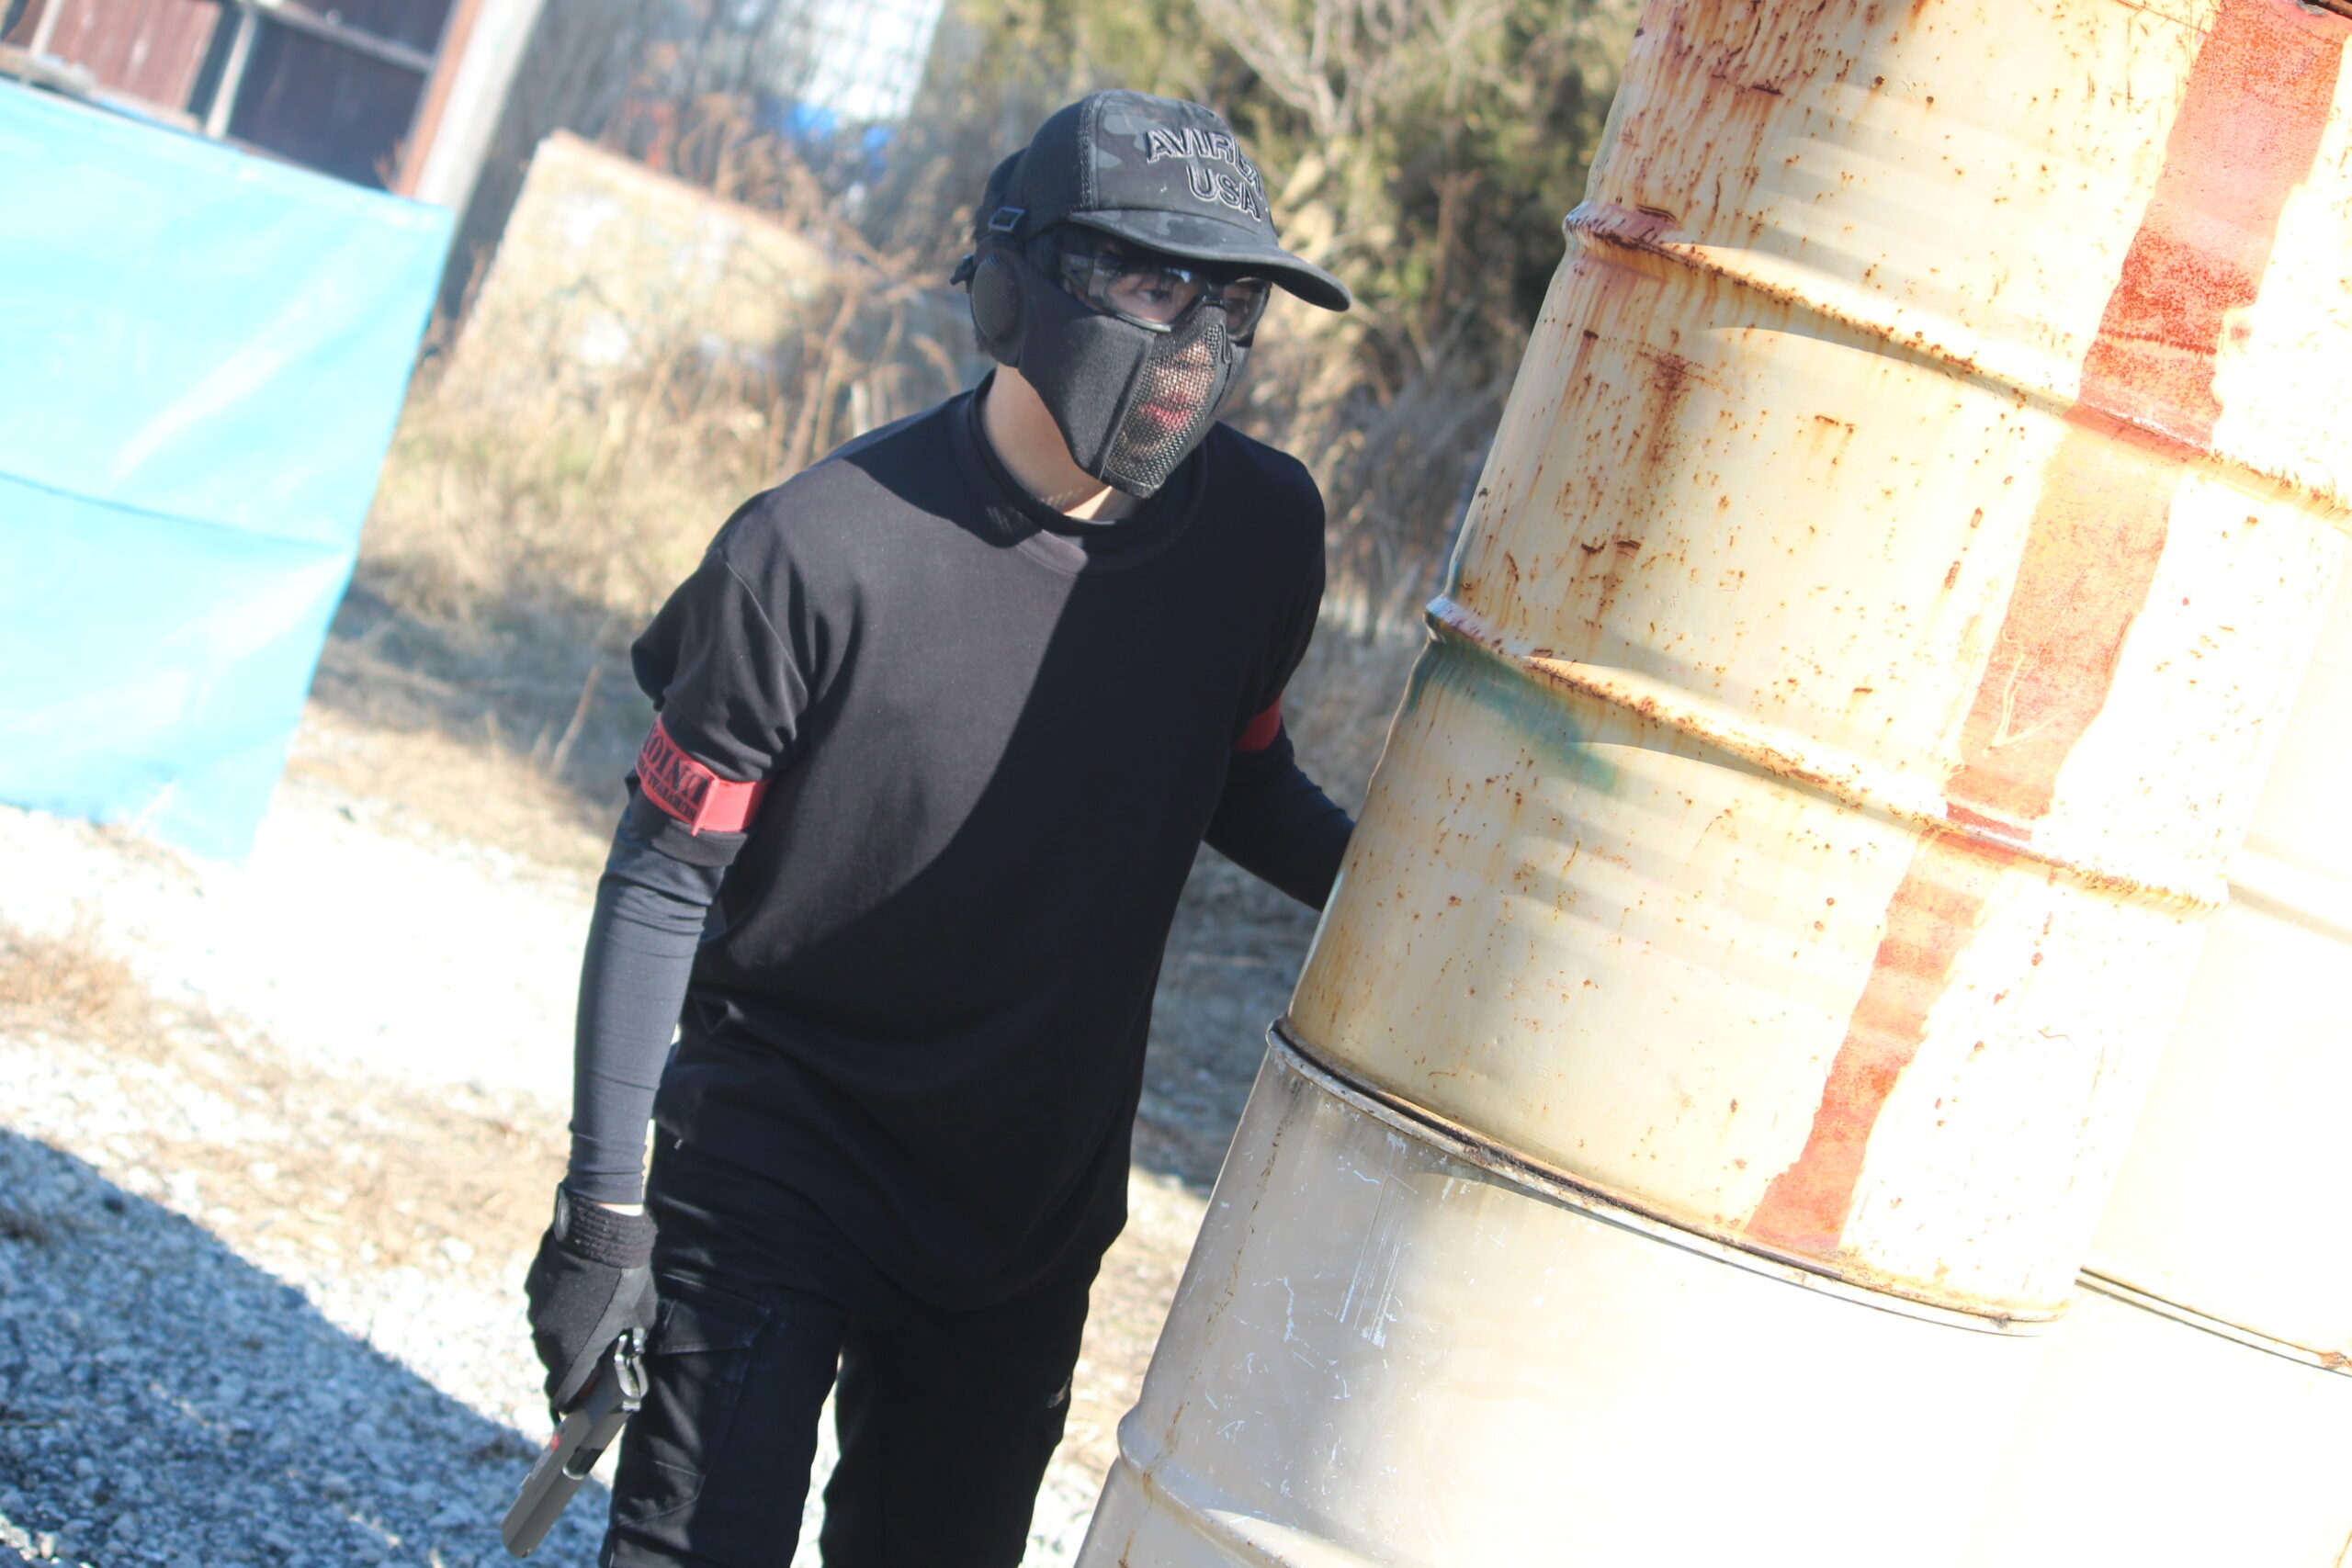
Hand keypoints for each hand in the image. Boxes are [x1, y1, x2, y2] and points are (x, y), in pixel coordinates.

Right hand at [524, 1185, 658, 1414]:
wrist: (601, 1226)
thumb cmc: (627, 1276)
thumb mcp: (638, 1320)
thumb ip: (624, 1348)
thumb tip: (620, 1362)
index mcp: (573, 1353)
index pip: (562, 1396)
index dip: (574, 1399)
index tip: (583, 1396)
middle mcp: (547, 1337)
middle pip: (556, 1365)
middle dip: (574, 1362)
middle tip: (596, 1348)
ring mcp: (535, 1310)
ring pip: (548, 1334)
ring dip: (566, 1331)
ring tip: (592, 1311)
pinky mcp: (532, 1286)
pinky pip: (543, 1306)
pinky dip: (558, 1306)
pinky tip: (579, 1288)